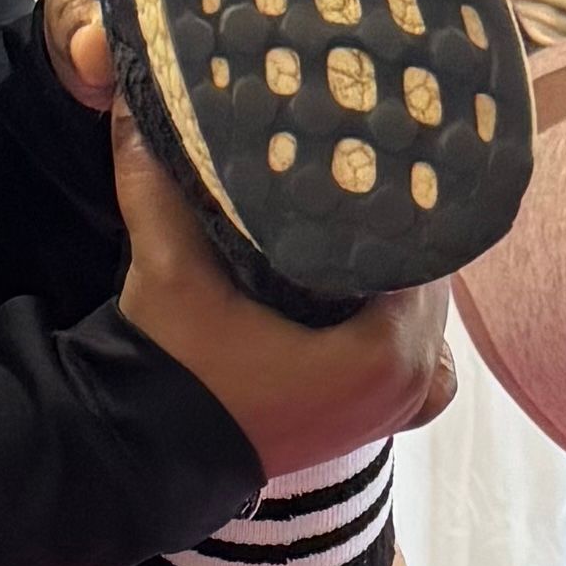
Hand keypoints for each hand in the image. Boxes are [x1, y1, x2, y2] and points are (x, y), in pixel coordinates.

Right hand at [52, 0, 464, 488]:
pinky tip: (363, 285)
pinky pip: (415, 355)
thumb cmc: (173, 374)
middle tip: (361, 169)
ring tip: (360, 219)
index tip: (369, 151)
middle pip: (430, 276)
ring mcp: (400, 407)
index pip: (426, 244)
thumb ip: (160, 187)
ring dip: (397, 271)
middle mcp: (413, 381)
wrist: (147, 462)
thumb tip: (135, 103)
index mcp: (390, 349)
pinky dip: (399, 321)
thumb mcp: (169, 274)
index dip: (400, 194)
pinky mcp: (377, 421)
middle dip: (399, 228)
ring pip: (423, 313)